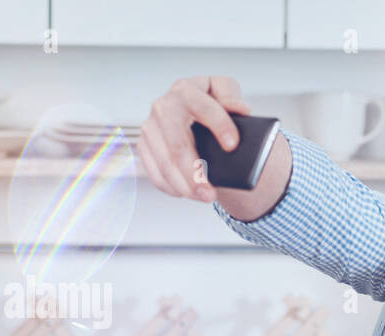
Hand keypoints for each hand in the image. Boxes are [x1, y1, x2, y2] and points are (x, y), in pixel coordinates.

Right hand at [138, 75, 251, 202]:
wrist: (193, 113)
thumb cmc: (211, 102)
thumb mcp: (225, 91)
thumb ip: (232, 96)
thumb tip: (240, 110)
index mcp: (186, 90)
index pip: (202, 107)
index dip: (219, 125)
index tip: (232, 145)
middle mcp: (163, 107)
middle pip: (177, 144)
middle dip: (195, 172)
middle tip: (212, 193)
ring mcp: (150, 127)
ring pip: (164, 163)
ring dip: (185, 185)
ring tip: (205, 197)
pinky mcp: (144, 146)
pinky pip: (154, 172)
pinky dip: (172, 187)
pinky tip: (187, 193)